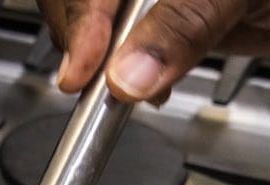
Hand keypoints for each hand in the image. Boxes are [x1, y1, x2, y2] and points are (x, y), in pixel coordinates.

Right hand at [39, 0, 269, 102]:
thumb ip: (185, 24)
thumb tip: (131, 75)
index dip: (83, 20)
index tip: (85, 70)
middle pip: (84, 0)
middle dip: (87, 42)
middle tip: (96, 85)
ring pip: (101, 25)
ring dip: (102, 63)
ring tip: (126, 91)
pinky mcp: (174, 16)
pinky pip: (127, 41)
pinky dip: (127, 71)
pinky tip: (147, 87)